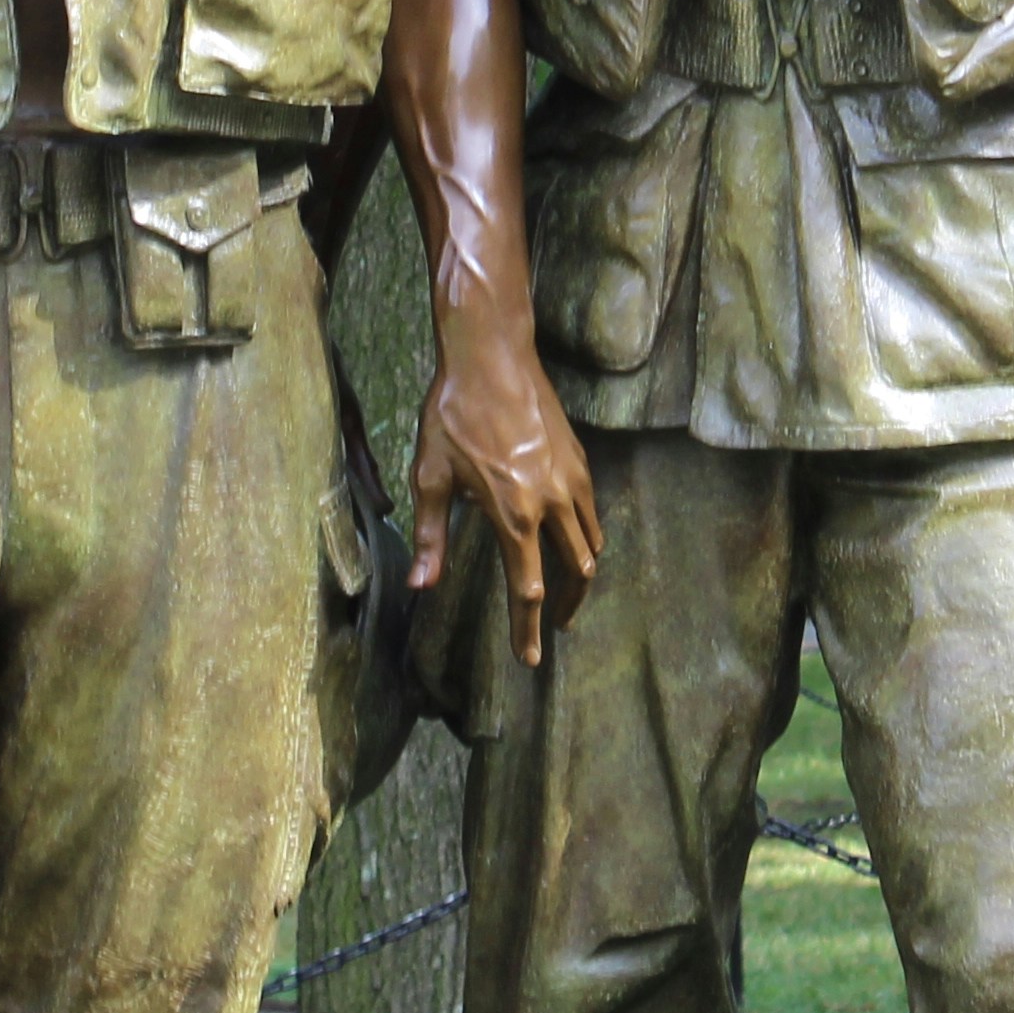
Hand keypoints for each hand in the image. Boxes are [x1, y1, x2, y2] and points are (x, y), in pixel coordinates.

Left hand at [407, 328, 600, 667]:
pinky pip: (591, 512)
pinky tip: (569, 539)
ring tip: (567, 591)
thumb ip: (431, 536)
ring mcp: (571, 479)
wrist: (491, 354)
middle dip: (567, 607)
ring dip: (582, 575)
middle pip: (575, 573)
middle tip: (555, 629)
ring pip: (591, 544)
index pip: (527, 588)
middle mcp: (550, 502)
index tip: (531, 659)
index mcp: (512, 513)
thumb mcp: (431, 475)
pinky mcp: (578, 459)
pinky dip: (586, 536)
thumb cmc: (453, 413)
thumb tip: (422, 587)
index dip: (528, 629)